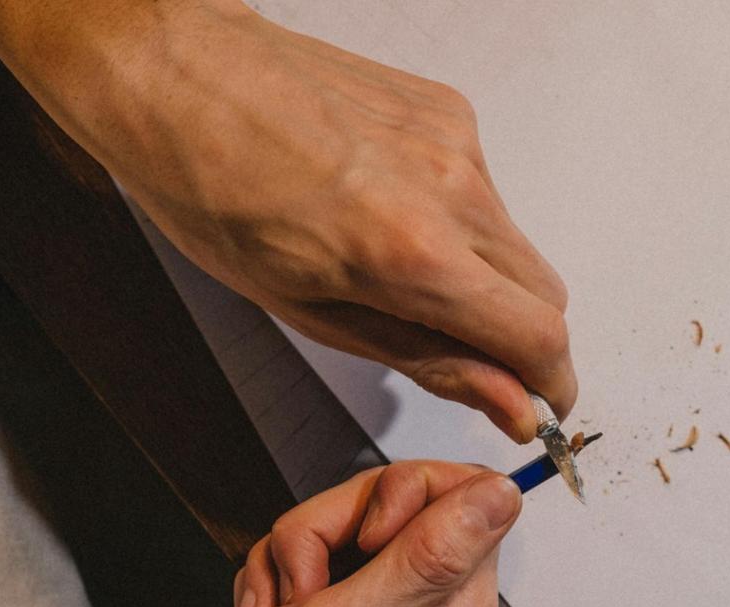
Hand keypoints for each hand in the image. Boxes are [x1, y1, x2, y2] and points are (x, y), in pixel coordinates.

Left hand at [0, 0, 575, 441]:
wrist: (179, 77)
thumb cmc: (214, 195)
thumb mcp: (314, 311)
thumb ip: (430, 361)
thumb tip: (510, 404)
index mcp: (412, 253)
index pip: (540, 337)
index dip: (551, 385)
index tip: (540, 406)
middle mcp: (452, 189)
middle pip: (546, 294)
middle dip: (518, 337)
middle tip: (460, 352)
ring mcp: (457, 142)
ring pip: (518, 244)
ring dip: (484, 277)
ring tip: (396, 267)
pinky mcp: (450, 111)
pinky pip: (487, 191)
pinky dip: (458, 220)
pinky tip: (389, 210)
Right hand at [47, 462, 519, 606]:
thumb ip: (426, 559)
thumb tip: (503, 497)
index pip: (468, 495)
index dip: (397, 495)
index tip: (356, 536)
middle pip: (407, 503)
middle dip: (333, 525)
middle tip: (301, 582)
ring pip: (358, 527)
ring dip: (300, 554)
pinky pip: (334, 561)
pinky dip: (289, 578)